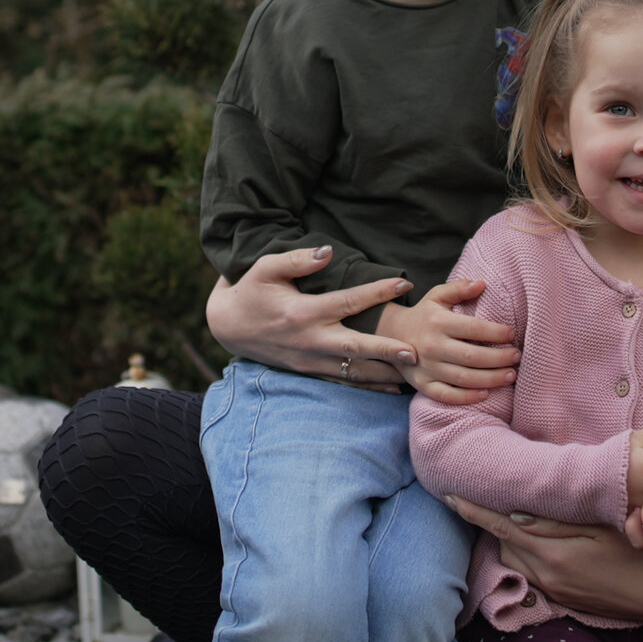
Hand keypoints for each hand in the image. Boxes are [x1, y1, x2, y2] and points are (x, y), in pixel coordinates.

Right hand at [206, 246, 413, 388]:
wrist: (228, 326)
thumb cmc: (251, 290)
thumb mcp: (266, 267)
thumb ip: (297, 259)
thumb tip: (327, 251)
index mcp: (302, 312)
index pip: (347, 301)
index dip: (377, 292)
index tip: (405, 283)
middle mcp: (308, 339)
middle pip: (354, 347)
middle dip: (385, 350)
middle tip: (414, 353)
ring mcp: (308, 360)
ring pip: (352, 371)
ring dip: (383, 375)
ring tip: (414, 376)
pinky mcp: (308, 372)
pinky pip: (342, 383)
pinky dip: (368, 387)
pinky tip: (392, 390)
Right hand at [376, 280, 518, 404]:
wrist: (390, 335)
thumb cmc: (423, 315)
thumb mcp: (437, 296)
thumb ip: (459, 288)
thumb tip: (483, 283)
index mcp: (438, 323)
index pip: (474, 329)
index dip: (496, 333)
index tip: (512, 334)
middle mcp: (433, 346)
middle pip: (472, 357)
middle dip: (500, 359)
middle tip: (517, 357)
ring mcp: (427, 368)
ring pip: (464, 378)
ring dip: (491, 379)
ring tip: (511, 376)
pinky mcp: (423, 385)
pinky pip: (447, 395)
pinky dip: (467, 398)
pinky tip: (486, 394)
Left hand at [445, 495, 642, 626]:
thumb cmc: (640, 554)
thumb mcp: (602, 528)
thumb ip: (558, 522)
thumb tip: (517, 514)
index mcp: (554, 555)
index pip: (501, 530)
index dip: (475, 512)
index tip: (452, 496)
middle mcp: (548, 577)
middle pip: (503, 548)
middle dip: (493, 526)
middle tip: (488, 500)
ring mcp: (556, 592)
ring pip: (516, 563)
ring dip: (511, 543)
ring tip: (516, 520)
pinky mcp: (564, 601)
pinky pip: (533, 576)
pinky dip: (529, 557)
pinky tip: (542, 543)